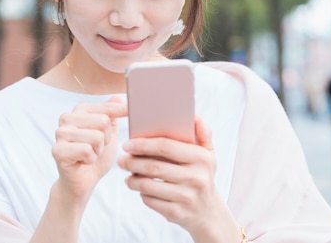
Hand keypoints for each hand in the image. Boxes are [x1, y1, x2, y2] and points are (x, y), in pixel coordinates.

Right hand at [52, 96, 126, 203]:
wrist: (83, 182)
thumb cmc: (96, 156)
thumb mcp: (109, 133)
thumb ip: (112, 115)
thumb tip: (119, 96)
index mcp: (79, 110)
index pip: (107, 107)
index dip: (121, 112)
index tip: (131, 110)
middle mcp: (66, 118)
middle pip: (103, 122)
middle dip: (106, 140)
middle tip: (96, 148)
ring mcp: (60, 134)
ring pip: (96, 137)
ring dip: (98, 151)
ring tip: (89, 155)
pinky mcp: (58, 150)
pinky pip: (87, 151)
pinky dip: (90, 160)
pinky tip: (82, 162)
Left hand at [117, 117, 233, 239]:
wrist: (209, 212)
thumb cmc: (202, 175)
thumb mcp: (208, 154)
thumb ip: (202, 133)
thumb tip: (194, 116)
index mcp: (201, 158)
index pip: (165, 146)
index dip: (143, 144)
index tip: (128, 144)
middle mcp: (196, 177)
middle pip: (153, 167)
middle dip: (132, 162)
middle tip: (121, 159)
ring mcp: (187, 197)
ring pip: (148, 186)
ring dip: (132, 179)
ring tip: (127, 174)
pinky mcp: (178, 213)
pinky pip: (150, 201)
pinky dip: (141, 194)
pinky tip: (139, 188)